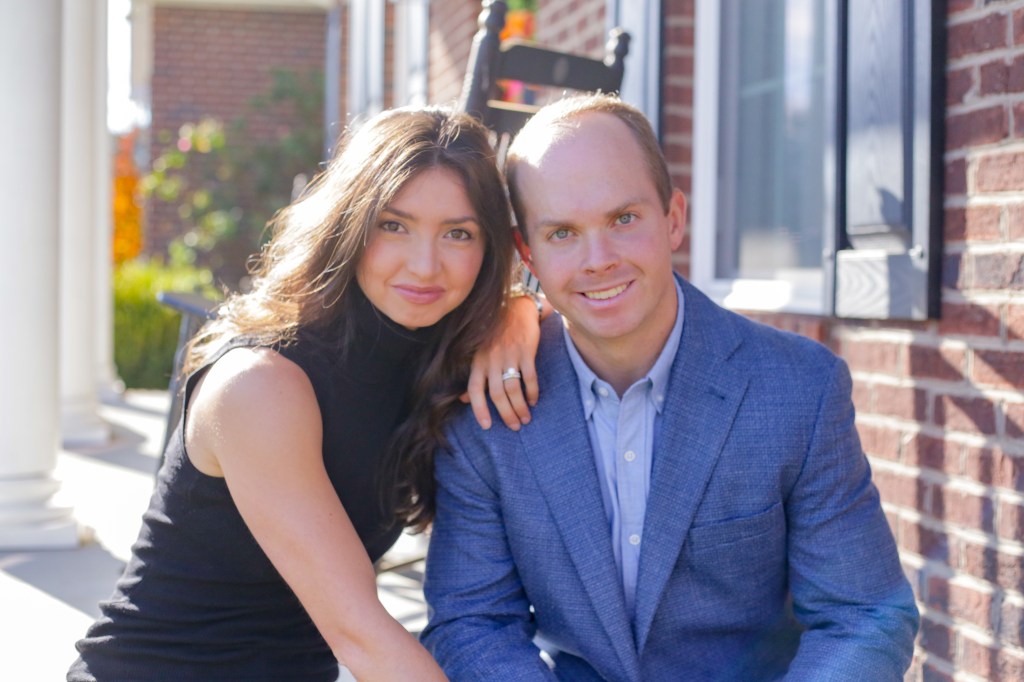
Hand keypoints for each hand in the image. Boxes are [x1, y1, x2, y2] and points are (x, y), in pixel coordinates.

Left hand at [463, 295, 541, 429]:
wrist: (517, 308)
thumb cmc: (496, 334)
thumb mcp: (480, 353)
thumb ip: (474, 377)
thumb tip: (464, 400)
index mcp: (478, 362)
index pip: (475, 390)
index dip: (479, 410)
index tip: (487, 426)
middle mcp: (491, 360)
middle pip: (496, 394)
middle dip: (506, 414)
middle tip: (514, 426)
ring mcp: (509, 355)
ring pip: (512, 389)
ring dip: (520, 407)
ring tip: (526, 418)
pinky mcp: (526, 351)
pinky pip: (530, 377)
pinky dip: (532, 392)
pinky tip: (534, 400)